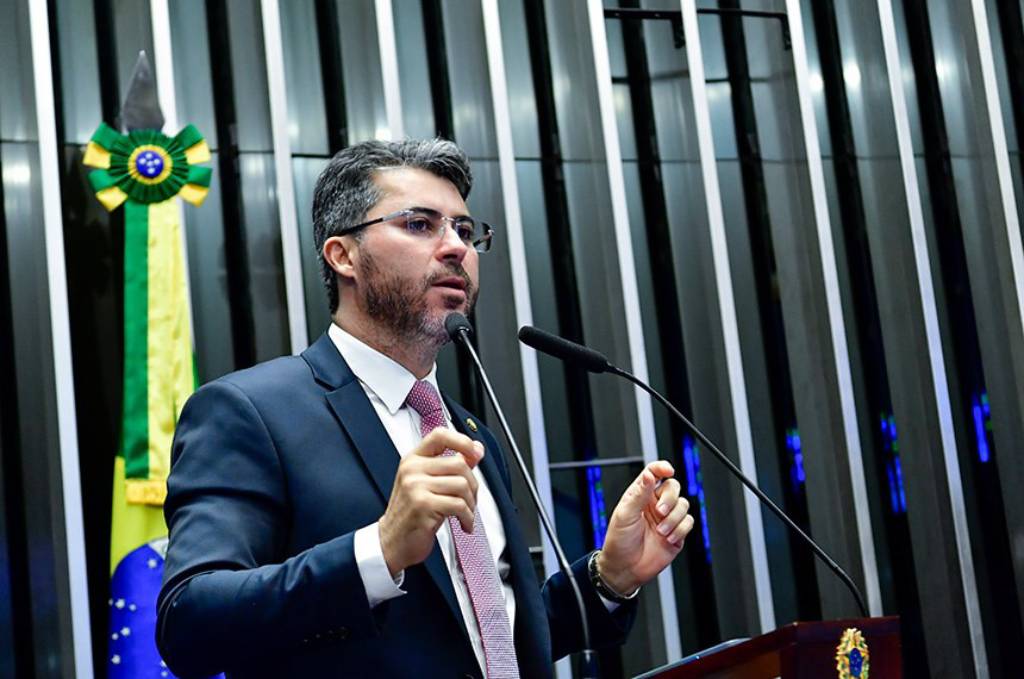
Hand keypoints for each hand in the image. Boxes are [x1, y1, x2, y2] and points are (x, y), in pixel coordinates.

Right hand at [378, 429, 483, 576]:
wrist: (392, 542)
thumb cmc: (412, 514)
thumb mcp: (429, 485)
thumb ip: (451, 467)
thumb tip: (477, 450)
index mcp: (414, 460)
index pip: (440, 435)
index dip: (462, 441)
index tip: (475, 453)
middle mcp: (412, 469)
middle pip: (459, 464)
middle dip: (473, 486)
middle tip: (470, 501)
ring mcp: (415, 486)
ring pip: (462, 485)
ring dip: (471, 504)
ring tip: (465, 514)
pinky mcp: (423, 505)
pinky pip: (458, 505)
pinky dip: (468, 518)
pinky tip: (464, 524)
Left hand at [597, 461, 693, 595]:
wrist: (625, 568)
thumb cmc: (619, 541)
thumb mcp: (625, 514)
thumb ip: (639, 494)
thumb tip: (649, 475)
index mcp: (640, 495)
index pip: (654, 473)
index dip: (662, 468)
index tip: (668, 470)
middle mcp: (655, 504)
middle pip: (674, 487)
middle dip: (670, 499)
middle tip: (660, 512)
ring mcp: (667, 518)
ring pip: (683, 505)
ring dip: (673, 519)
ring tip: (660, 532)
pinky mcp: (677, 533)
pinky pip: (688, 522)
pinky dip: (680, 530)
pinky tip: (668, 538)